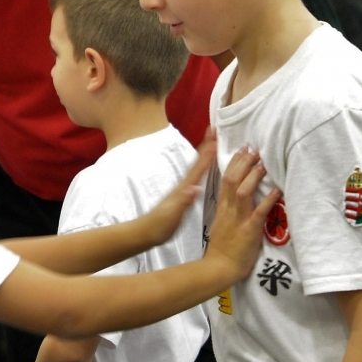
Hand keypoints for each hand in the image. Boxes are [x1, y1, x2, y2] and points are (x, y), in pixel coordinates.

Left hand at [145, 130, 215, 248]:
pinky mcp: (183, 196)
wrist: (146, 232)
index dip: (207, 152)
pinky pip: (196, 177)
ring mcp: (182, 189)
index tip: (215, 136)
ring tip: (213, 143)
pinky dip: (202, 168)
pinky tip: (204, 169)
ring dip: (205, 154)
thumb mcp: (173, 215)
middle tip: (214, 130)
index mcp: (184, 188)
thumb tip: (194, 188)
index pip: (198, 167)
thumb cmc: (160, 225)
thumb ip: (183, 201)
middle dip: (206, 146)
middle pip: (198, 162)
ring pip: (197, 167)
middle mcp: (184, 185)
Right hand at [205, 148, 279, 283]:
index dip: (233, 163)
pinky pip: (259, 213)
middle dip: (243, 163)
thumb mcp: (221, 223)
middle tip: (254, 150)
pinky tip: (277, 191)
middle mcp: (228, 210)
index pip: (224, 179)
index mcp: (222, 207)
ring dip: (253, 177)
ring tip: (263, 164)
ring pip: (243, 192)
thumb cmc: (222, 248)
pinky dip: (268, 200)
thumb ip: (228, 208)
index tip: (242, 150)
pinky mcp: (248, 231)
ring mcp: (238, 219)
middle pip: (232, 180)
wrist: (219, 268)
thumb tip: (237, 193)